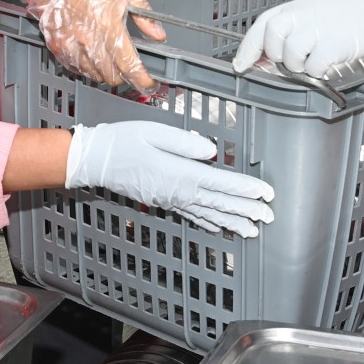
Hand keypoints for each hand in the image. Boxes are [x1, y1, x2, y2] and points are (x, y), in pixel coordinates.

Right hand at [21, 0, 165, 90]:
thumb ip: (144, 15)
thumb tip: (158, 35)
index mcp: (108, 26)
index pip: (129, 65)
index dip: (142, 80)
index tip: (150, 84)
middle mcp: (88, 40)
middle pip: (112, 76)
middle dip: (126, 77)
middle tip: (131, 68)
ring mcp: (70, 46)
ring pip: (94, 75)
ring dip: (107, 73)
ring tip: (112, 61)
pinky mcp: (57, 47)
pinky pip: (76, 69)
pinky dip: (88, 68)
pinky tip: (94, 56)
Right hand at [64, 121, 275, 236]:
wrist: (94, 161)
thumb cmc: (122, 141)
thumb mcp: (153, 132)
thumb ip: (185, 143)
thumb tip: (212, 152)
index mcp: (180, 173)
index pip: (221, 183)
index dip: (245, 190)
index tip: (265, 194)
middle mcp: (178, 192)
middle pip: (219, 203)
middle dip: (246, 210)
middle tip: (268, 218)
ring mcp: (170, 200)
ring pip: (208, 213)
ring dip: (231, 221)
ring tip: (251, 231)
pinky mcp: (163, 201)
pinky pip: (191, 215)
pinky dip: (208, 222)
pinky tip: (218, 228)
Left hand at [231, 0, 363, 78]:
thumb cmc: (358, 12)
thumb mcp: (322, 12)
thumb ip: (298, 28)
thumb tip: (273, 54)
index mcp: (299, 5)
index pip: (263, 23)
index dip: (248, 46)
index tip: (240, 65)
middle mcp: (305, 13)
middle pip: (272, 39)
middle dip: (277, 56)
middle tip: (294, 61)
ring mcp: (319, 28)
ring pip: (291, 57)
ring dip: (301, 66)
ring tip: (320, 59)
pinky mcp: (335, 44)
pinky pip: (314, 67)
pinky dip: (320, 70)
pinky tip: (334, 61)